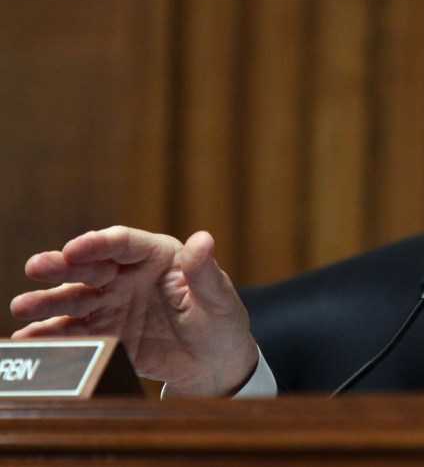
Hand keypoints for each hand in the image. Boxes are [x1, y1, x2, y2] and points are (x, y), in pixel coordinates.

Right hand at [10, 226, 258, 396]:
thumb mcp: (220, 299)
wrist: (215, 363)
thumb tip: (203, 239)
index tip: (75, 249)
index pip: (123, 244)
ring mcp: (112, 304)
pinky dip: (51, 336)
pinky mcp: (104, 335)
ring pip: (75, 299)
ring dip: (48, 302)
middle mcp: (127, 276)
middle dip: (62, 266)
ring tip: (22, 307)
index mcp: (157, 256)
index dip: (98, 244)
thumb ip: (205, 273)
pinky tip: (29, 338)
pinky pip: (74, 334)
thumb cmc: (222, 322)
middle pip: (90, 267)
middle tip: (36, 267)